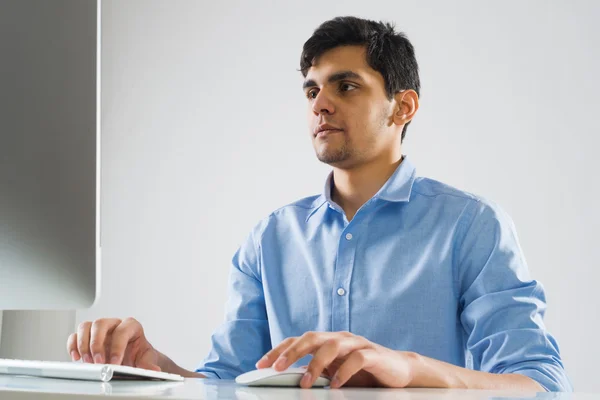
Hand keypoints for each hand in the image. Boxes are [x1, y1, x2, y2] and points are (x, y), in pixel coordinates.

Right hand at [66, 317, 161, 370]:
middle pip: (100, 324)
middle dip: (97, 344)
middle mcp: (114, 324)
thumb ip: (148, 363)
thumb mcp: (146, 358)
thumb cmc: (138, 354)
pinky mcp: (88, 336)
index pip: (122, 330)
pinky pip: (76, 334)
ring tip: (87, 361)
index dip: (117, 346)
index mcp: (131, 326)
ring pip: (86, 326)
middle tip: (98, 362)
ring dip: (83, 344)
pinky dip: (73, 345)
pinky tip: (76, 357)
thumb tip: (153, 370)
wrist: (132, 357)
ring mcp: (100, 329)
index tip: (114, 362)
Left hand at [255, 331, 416, 388]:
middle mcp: (340, 338)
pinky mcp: (373, 353)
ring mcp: (357, 343)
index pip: (298, 340)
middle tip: (277, 368)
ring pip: (332, 345)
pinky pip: (357, 358)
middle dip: (292, 352)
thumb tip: (288, 379)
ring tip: (307, 383)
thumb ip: (316, 371)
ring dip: (316, 364)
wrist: (398, 370)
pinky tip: (336, 385)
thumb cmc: (363, 372)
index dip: (279, 350)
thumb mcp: (334, 371)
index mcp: (327, 341)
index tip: (261, 364)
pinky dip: (344, 371)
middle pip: (311, 337)